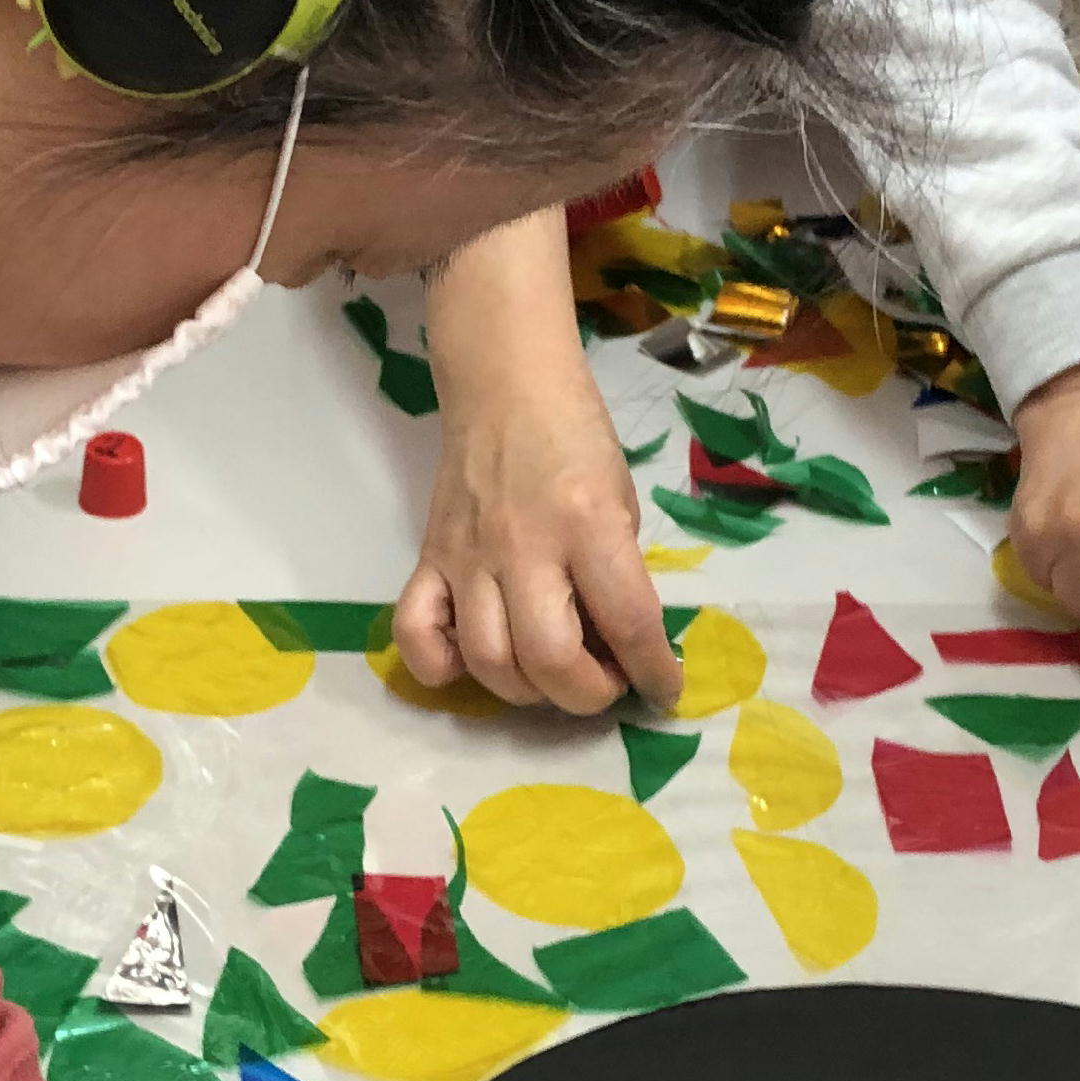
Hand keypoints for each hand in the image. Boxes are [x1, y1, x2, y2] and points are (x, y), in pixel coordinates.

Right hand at [396, 375, 683, 713]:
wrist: (505, 387)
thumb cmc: (576, 440)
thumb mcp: (620, 501)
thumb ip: (617, 573)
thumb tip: (618, 648)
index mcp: (589, 524)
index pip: (629, 622)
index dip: (653, 672)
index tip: (663, 690)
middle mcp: (525, 547)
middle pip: (550, 659)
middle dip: (588, 694)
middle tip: (603, 679)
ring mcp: (469, 557)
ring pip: (489, 661)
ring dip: (528, 690)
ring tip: (550, 674)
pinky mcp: (429, 559)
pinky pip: (416, 632)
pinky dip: (440, 667)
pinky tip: (471, 664)